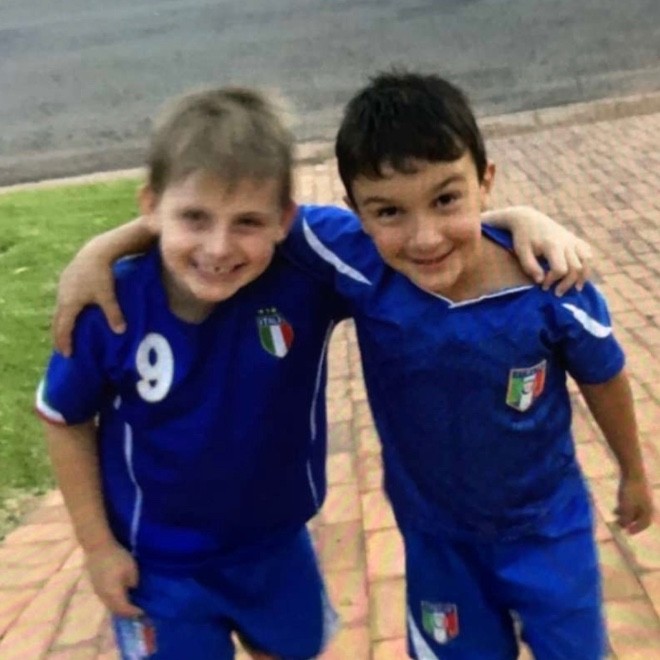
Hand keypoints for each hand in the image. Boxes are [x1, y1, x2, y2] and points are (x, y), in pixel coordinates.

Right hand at [52, 239, 125, 356]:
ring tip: (65, 334)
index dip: (64, 342)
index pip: (63, 328)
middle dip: (58, 336)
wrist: (94, 252)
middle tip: (61, 350)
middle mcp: (62, 297)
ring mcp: (62, 288)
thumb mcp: (108, 296)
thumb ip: (113, 314)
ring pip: (58, 311)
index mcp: (69, 304)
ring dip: (60, 324)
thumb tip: (121, 332)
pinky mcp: (66, 281)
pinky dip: (64, 313)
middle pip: (57, 321)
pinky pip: (62, 301)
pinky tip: (71, 313)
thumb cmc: (101, 275)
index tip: (67, 355)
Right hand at [85, 543, 142, 616]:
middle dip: (127, 614)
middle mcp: (104, 597)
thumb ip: (133, 583)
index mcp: (113, 594)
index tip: (144, 613)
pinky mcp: (96, 587)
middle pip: (116, 611)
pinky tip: (121, 597)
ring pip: (110, 606)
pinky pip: (106, 600)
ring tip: (130, 606)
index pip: (125, 609)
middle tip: (138, 612)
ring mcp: (98, 592)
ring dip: (120, 609)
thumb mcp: (131, 569)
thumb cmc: (116, 558)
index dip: (134, 612)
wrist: (98, 548)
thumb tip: (133, 590)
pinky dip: (115, 602)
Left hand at [505, 206, 592, 295]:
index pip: (561, 269)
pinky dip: (586, 265)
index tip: (543, 286)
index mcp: (552, 245)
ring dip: (583, 277)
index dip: (553, 281)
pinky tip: (578, 275)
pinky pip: (587, 254)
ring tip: (576, 289)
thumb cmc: (523, 238)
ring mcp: (573, 240)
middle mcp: (567, 242)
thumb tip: (541, 281)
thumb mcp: (521, 252)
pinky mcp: (575, 239)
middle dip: (568, 284)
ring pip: (587, 261)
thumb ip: (530, 267)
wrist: (528, 219)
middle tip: (557, 293)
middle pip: (576, 268)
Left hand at [616, 476, 653, 534]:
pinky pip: (631, 502)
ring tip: (615, 515)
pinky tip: (615, 507)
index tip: (627, 533)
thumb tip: (623, 526)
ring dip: (625, 514)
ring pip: (634, 510)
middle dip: (629, 521)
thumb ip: (625, 518)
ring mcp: (642, 497)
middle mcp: (647, 505)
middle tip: (619, 524)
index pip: (644, 524)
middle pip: (639, 517)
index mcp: (647, 510)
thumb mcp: (626, 507)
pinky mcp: (637, 491)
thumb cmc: (631, 491)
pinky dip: (624, 507)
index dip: (636, 529)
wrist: (632, 472)